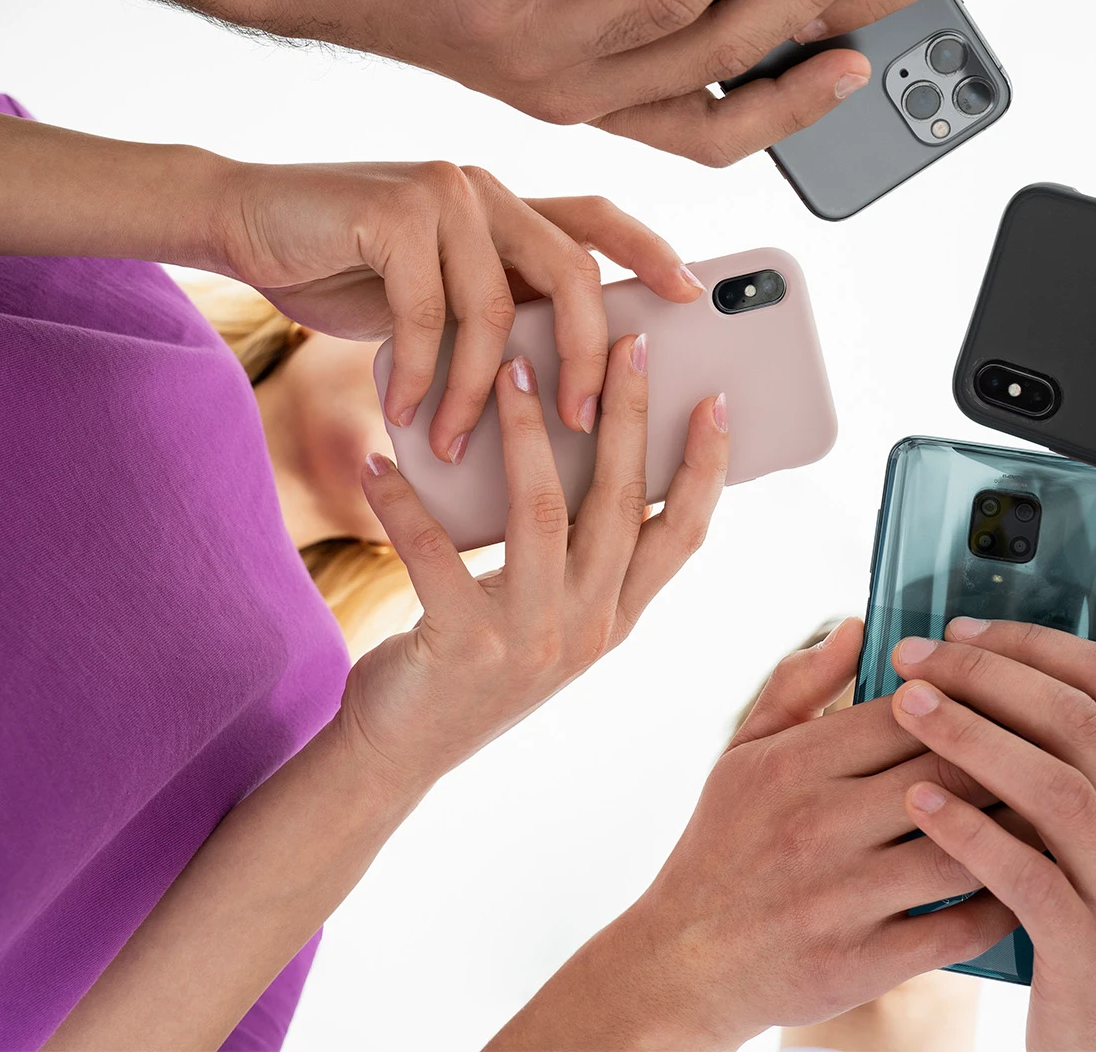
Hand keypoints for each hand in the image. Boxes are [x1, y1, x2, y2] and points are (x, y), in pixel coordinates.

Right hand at [218, 160, 698, 460]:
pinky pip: (427, 313)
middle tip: (579, 422)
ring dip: (476, 393)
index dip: (652, 253)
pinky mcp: (394, 209)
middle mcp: (487, 189)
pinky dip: (419, 376)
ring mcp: (444, 192)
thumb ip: (489, 308)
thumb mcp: (430, 293)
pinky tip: (406, 416)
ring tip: (456, 445)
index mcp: (505, 205)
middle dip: (585, 355)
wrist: (242, 220)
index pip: (598, 219)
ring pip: (495, 309)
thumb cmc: (339, 266)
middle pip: (574, 271)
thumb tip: (553, 382)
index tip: (691, 300)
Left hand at [340, 333, 726, 781]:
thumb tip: (582, 442)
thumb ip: (572, 551)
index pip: (683, 535)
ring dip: (527, 432)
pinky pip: (434, 554)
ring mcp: (529, 641)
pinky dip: (404, 502)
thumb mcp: (542, 611)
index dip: (707, 468)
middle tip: (628, 342)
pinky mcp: (462, 647)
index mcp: (616, 618)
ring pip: (542, 513)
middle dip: (627, 414)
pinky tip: (379, 461)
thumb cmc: (469, 660)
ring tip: (510, 367)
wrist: (400, 752)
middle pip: (619, 504)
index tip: (717, 400)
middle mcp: (587, 630)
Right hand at [492, 618, 1021, 1049]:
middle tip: (1060, 748)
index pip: (909, 710)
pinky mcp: (860, 961)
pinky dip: (1004, 903)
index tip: (1012, 695)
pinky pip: (957, 926)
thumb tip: (858, 624)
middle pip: (948, 771)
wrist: (683, 963)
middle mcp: (815, 824)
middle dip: (1010, 756)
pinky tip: (1029, 885)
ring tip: (1058, 814)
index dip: (972, 698)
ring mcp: (839, 897)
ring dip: (1019, 829)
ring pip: (963, 846)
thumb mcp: (743, 754)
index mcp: (791, 764)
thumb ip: (800, 685)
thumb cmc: (722, 847)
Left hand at [891, 620, 1095, 1051]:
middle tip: (912, 660)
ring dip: (972, 739)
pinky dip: (970, 831)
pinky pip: (1030, 877)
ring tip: (904, 709)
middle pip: (1082, 724)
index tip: (957, 631)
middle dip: (988, 678)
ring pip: (1059, 791)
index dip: (1034, 644)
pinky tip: (916, 801)